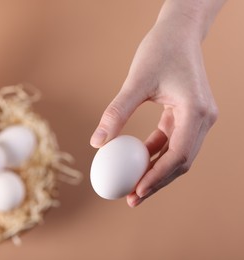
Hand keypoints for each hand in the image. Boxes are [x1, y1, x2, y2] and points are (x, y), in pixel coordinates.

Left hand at [90, 20, 217, 206]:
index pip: (179, 155)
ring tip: (132, 186)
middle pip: (181, 161)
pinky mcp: (188, 115)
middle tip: (131, 198)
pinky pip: (172, 141)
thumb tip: (96, 143)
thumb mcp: (135, 82)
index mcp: (197, 111)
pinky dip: (155, 153)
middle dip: (156, 181)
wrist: (177, 32)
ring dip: (155, 171)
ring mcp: (198, 118)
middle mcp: (203, 118)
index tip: (135, 192)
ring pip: (178, 154)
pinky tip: (136, 160)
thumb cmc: (159, 51)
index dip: (157, 177)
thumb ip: (116, 113)